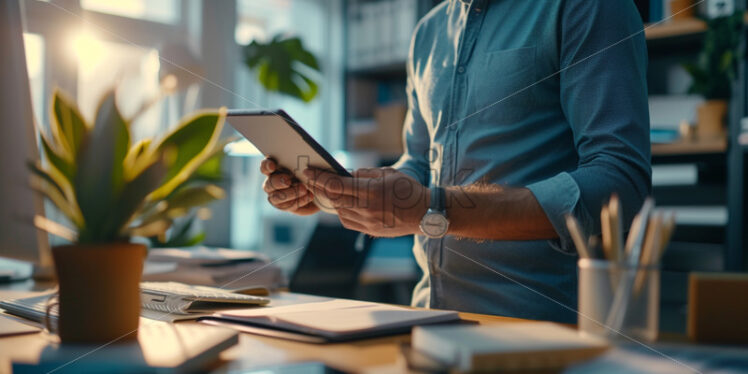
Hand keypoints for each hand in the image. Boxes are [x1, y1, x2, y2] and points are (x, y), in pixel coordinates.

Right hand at [260, 158, 318, 214]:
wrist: (319, 189)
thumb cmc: (312, 173)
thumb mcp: (310, 166)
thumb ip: (303, 164)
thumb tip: (303, 165)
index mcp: (275, 168)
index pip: (265, 167)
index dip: (267, 166)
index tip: (273, 166)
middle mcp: (272, 182)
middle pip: (269, 183)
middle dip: (278, 182)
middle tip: (288, 181)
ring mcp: (276, 195)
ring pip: (276, 197)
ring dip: (289, 193)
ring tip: (303, 189)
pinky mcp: (284, 206)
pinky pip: (287, 206)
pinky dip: (299, 201)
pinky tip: (309, 195)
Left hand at [303, 167, 428, 236]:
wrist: (425, 213)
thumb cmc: (408, 189)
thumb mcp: (387, 173)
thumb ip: (364, 174)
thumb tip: (345, 174)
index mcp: (371, 191)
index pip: (336, 184)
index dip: (318, 178)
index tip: (307, 171)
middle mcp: (367, 208)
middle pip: (333, 198)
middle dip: (319, 188)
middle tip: (311, 180)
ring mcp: (368, 222)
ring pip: (339, 210)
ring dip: (331, 200)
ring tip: (329, 190)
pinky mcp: (370, 231)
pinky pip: (347, 221)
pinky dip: (342, 211)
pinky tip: (344, 204)